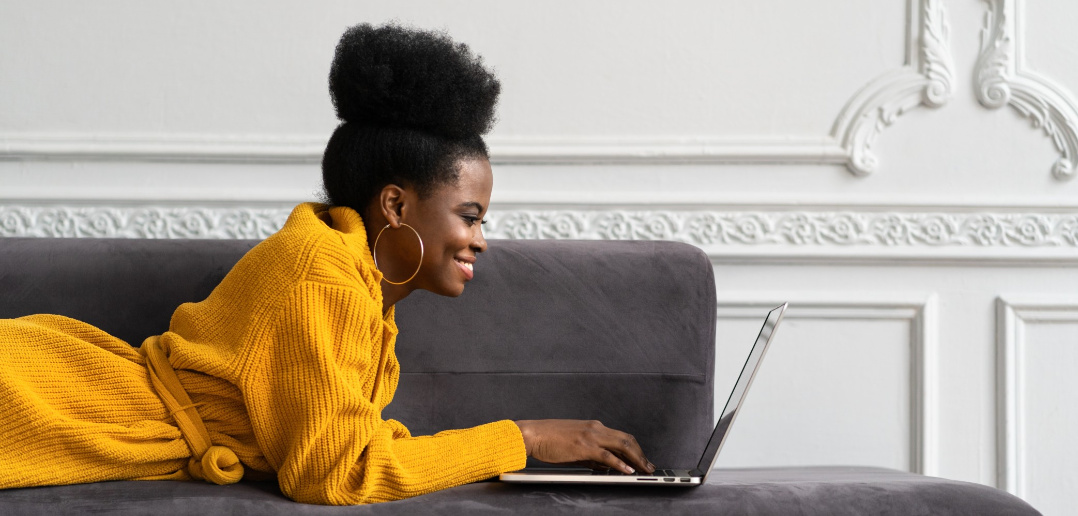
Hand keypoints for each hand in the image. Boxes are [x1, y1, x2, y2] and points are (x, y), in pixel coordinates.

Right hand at [513, 419, 654, 474]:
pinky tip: (627, 470)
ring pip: (622, 445)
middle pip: (627, 439)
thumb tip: (607, 466)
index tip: (642, 459)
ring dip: (636, 459)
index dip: (635, 449)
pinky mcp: (584, 446)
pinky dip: (620, 463)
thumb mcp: (575, 448)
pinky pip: (607, 455)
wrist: (533, 434)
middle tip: (649, 467)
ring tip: (644, 470)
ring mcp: (590, 436)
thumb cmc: (549, 440)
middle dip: (641, 454)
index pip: (621, 437)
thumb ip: (592, 456)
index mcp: (593, 427)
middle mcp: (595, 428)